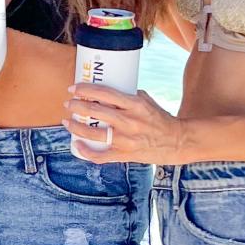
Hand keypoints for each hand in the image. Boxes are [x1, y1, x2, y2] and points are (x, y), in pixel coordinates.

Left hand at [62, 85, 183, 164]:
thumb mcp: (146, 101)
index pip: (104, 93)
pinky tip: (77, 145)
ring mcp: (126, 140)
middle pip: (94, 111)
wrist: (176, 141)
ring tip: (67, 121)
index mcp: (134, 104)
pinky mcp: (125, 154)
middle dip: (76, 106)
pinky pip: (100, 156)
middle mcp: (129, 121)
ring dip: (76, 127)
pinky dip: (86, 152)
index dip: (85, 89)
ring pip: (93, 134)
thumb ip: (127, 96)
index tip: (73, 88)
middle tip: (68, 104)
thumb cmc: (160, 119)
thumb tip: (105, 92)